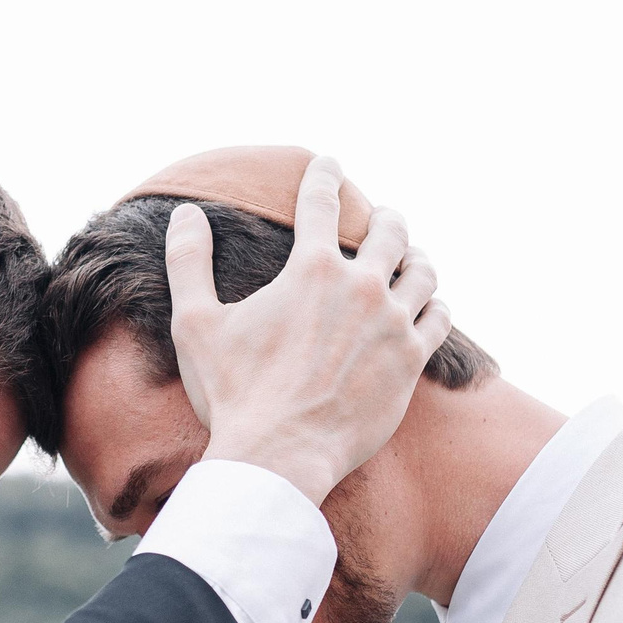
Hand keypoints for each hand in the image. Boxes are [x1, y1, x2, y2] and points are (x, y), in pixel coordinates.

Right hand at [170, 154, 455, 503]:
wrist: (278, 458)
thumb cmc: (233, 394)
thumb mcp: (196, 325)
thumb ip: (188, 263)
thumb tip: (185, 215)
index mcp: (311, 269)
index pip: (322, 202)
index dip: (323, 176)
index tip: (327, 164)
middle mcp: (361, 287)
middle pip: (389, 230)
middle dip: (383, 217)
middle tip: (380, 217)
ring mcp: (392, 324)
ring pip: (422, 269)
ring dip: (414, 257)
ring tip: (409, 258)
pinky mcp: (411, 361)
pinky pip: (438, 316)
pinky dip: (432, 303)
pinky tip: (426, 305)